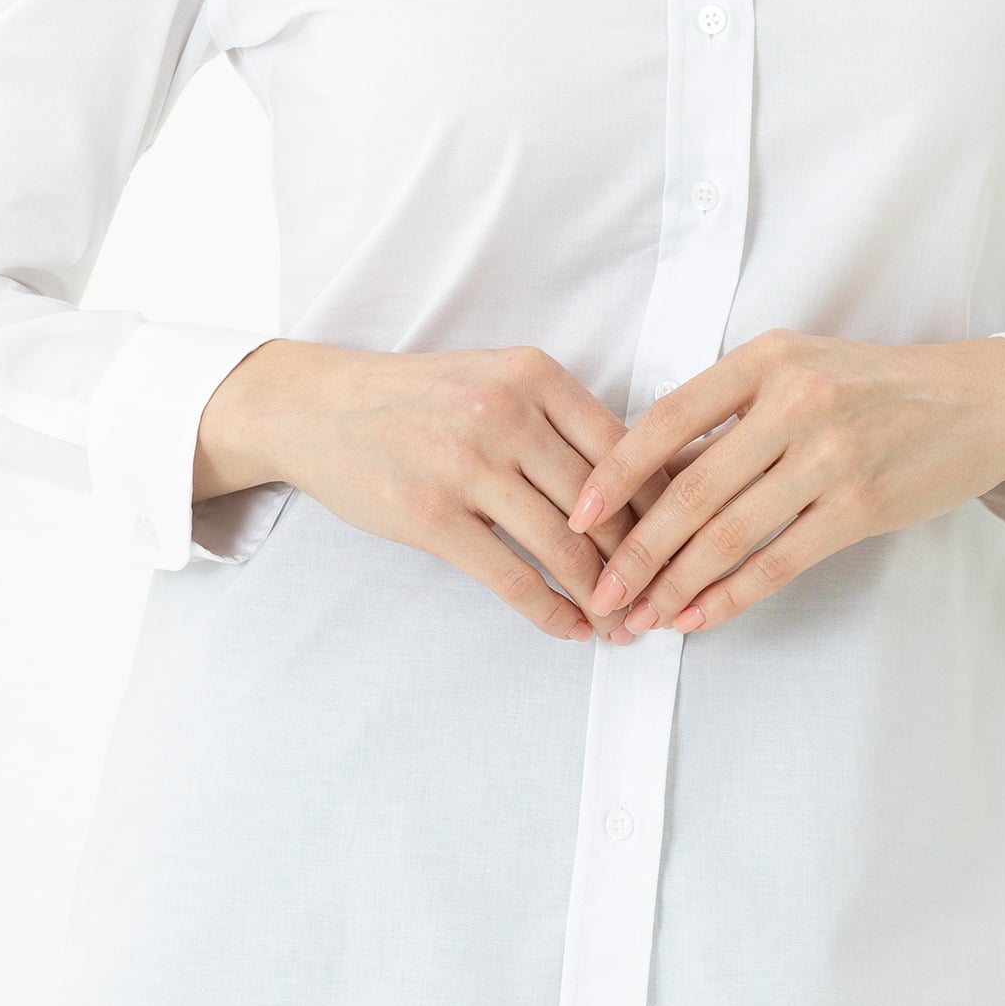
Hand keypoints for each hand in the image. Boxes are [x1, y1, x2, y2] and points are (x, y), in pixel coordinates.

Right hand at [193, 338, 670, 641]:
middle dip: (643, 562)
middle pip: (605, 503)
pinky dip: (551, 613)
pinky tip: (571, 631)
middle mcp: (506, 413)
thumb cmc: (419, 399)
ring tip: (625, 624)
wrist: (318, 407)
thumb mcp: (496, 379)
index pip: (627, 447)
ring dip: (604, 597)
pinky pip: (511, 578)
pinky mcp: (431, 515)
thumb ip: (560, 420)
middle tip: (666, 600)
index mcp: (534, 374)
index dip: (664, 503)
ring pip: (566, 547)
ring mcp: (467, 464)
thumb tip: (645, 482)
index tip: (686, 542)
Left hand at [564, 330, 1004, 640]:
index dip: (616, 474)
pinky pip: (779, 562)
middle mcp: (795, 401)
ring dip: (675, 584)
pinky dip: (732, 596)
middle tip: (601, 592)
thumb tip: (648, 476)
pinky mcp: (862, 506)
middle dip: (636, 551)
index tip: (578, 517)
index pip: (668, 420)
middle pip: (691, 489)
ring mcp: (831, 456)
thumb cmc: (874, 388)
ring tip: (642, 617)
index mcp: (767, 359)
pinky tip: (701, 617)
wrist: (979, 402)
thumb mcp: (799, 368)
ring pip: (728, 533)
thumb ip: (730, 412)